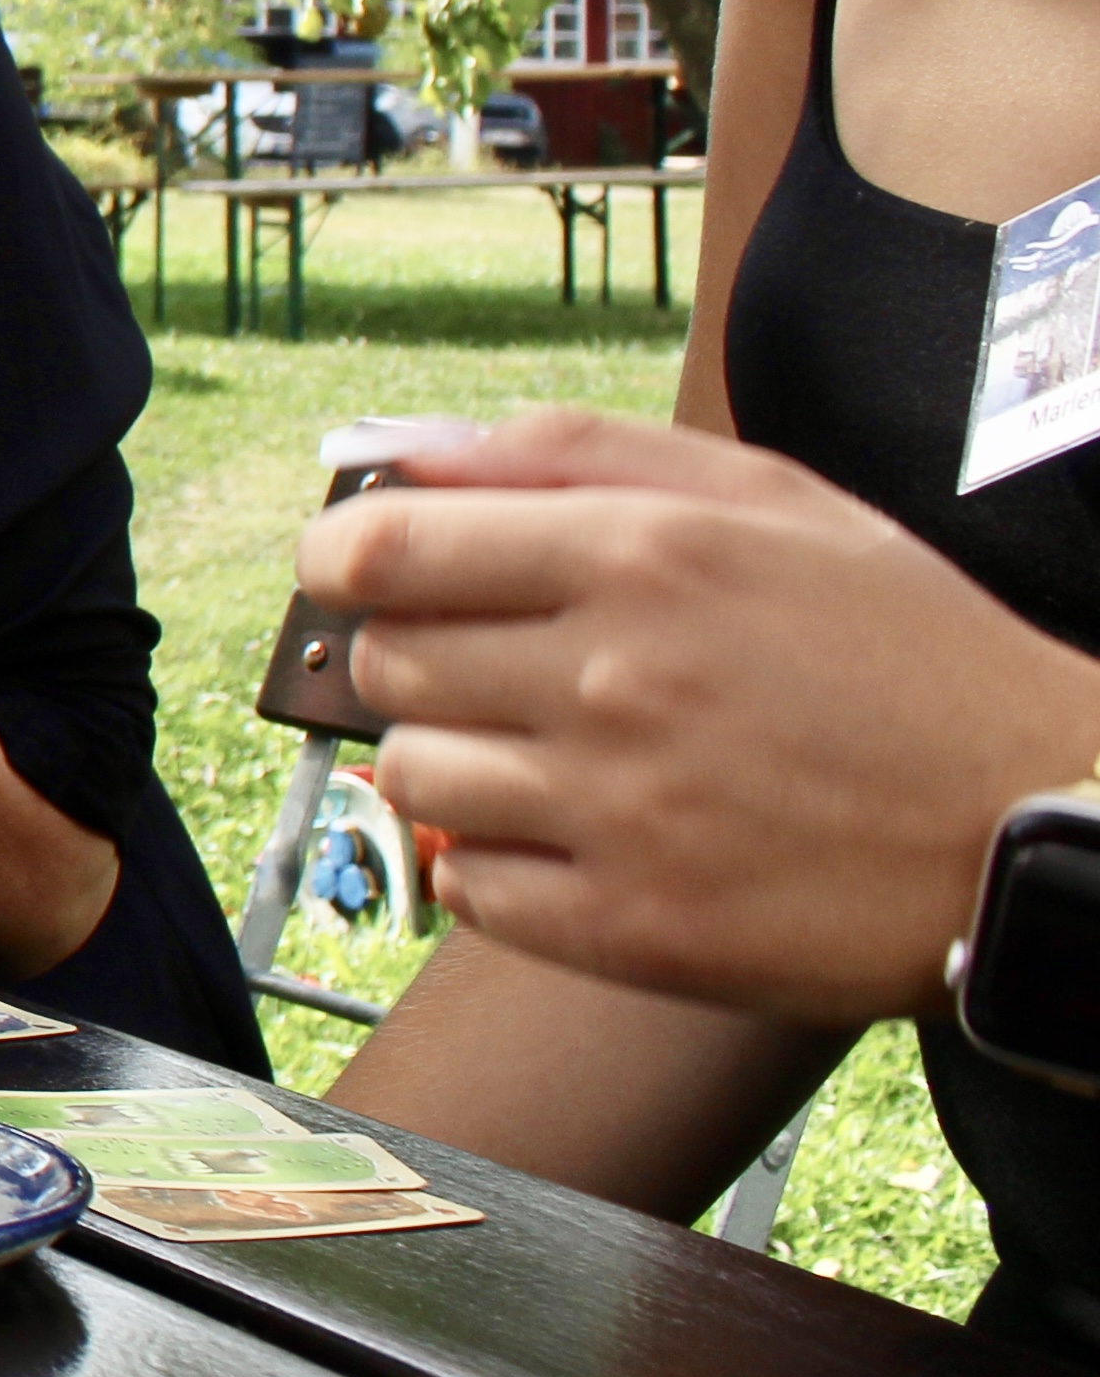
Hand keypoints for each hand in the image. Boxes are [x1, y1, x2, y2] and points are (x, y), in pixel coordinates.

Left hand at [300, 408, 1099, 1021]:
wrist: (1038, 825)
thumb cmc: (909, 652)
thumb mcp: (774, 502)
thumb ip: (579, 454)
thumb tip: (411, 449)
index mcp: (645, 556)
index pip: (383, 547)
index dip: (344, 553)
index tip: (359, 564)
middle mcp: (614, 679)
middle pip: (387, 661)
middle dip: (420, 654)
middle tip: (502, 664)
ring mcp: (616, 812)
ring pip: (410, 773)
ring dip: (452, 760)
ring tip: (551, 753)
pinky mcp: (629, 927)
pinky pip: (464, 886)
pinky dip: (491, 863)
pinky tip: (572, 836)